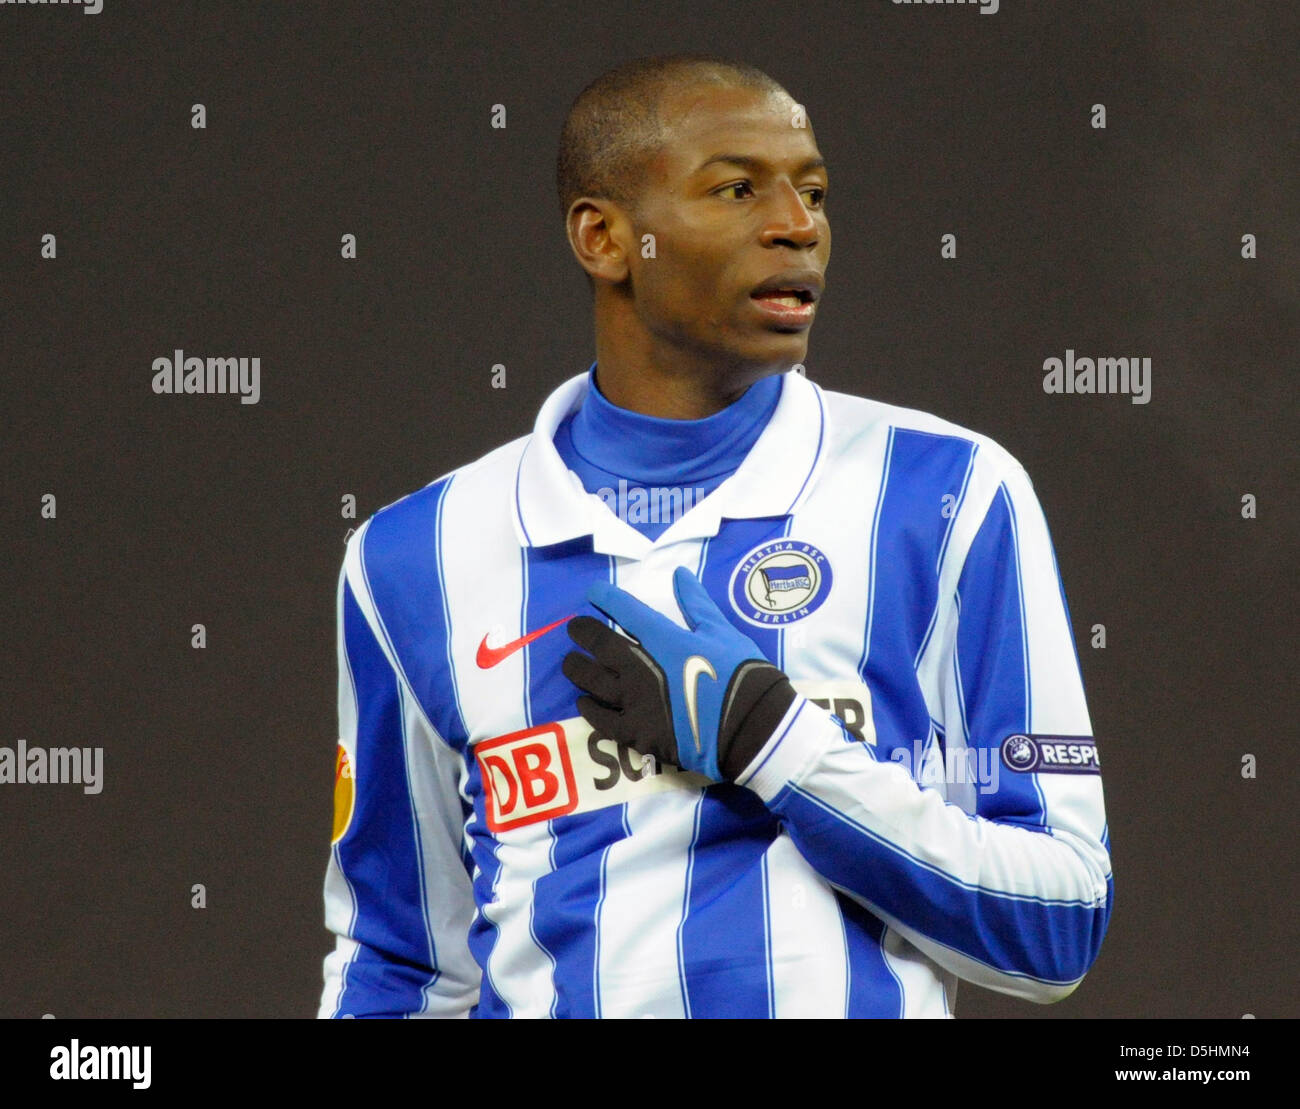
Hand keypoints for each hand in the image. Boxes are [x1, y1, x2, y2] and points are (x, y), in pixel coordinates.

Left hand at [563, 566, 796, 781]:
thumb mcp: (723, 631)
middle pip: (600, 645)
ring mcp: (636, 702)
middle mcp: (641, 668)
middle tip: (574, 627)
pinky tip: (583, 701)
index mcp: (664, 639)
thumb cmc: (742, 674)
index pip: (626, 611)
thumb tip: (679, 574)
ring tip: (571, 662)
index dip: (606, 598)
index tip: (593, 592)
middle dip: (583, 632)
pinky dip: (589, 708)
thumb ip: (696, 604)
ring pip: (592, 681)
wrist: (753, 727)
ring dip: (578, 669)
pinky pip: (602, 720)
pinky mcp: (638, 733)